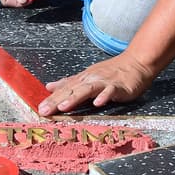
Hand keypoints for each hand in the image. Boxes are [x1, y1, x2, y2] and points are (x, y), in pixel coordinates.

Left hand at [37, 53, 156, 115]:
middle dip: (57, 101)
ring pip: (87, 89)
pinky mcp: (118, 86)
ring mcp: (104, 82)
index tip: (39, 109)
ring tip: (63, 107)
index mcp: (83, 79)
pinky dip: (104, 97)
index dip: (51, 99)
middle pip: (71, 90)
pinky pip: (110, 91)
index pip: (64, 89)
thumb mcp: (87, 76)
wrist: (135, 62)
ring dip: (74, 98)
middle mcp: (91, 79)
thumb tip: (49, 86)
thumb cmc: (112, 71)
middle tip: (44, 111)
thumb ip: (68, 83)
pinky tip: (97, 104)